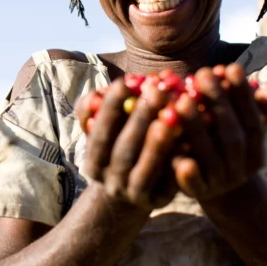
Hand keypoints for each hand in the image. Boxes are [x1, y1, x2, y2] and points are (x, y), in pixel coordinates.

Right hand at [76, 78, 178, 210]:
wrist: (132, 188)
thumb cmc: (117, 145)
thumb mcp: (101, 128)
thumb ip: (96, 107)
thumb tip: (105, 89)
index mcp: (94, 162)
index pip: (99, 134)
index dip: (110, 108)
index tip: (125, 81)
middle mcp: (111, 182)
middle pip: (124, 151)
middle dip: (139, 119)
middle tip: (156, 91)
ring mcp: (135, 195)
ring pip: (146, 170)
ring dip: (158, 142)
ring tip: (171, 114)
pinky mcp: (160, 201)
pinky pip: (170, 182)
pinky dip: (177, 162)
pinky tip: (187, 140)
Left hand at [171, 63, 264, 201]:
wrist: (215, 189)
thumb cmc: (221, 144)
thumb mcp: (237, 128)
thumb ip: (246, 109)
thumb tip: (261, 88)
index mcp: (254, 150)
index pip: (251, 120)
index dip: (241, 94)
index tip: (229, 66)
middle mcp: (241, 167)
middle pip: (231, 135)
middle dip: (218, 103)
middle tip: (201, 74)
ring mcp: (219, 182)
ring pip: (210, 156)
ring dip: (197, 127)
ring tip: (182, 100)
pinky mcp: (196, 193)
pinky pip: (193, 184)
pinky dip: (188, 172)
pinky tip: (181, 157)